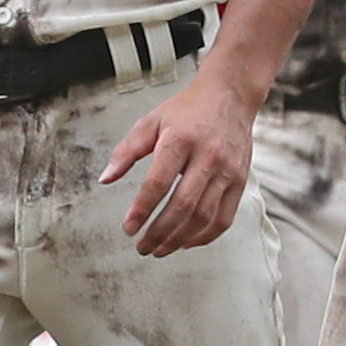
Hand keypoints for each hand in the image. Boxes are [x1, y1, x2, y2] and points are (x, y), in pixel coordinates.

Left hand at [101, 69, 254, 256]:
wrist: (229, 96)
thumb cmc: (186, 110)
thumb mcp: (150, 122)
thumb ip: (126, 151)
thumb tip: (105, 179)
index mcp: (181, 140)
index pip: (158, 183)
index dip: (142, 209)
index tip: (128, 228)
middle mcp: (207, 156)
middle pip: (183, 205)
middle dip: (159, 232)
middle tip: (141, 247)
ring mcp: (227, 170)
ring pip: (204, 216)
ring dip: (179, 239)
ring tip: (159, 249)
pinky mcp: (240, 180)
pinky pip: (224, 218)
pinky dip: (204, 236)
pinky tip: (185, 242)